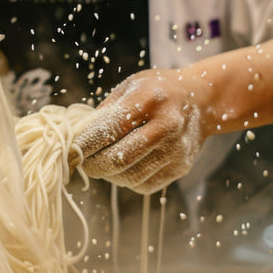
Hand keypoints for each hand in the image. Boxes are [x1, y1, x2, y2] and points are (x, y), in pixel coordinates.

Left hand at [71, 68, 208, 193]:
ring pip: (129, 178)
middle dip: (92, 165)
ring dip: (109, 175)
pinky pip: (144, 186)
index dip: (83, 144)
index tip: (70, 148)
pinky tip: (125, 167)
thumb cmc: (158, 90)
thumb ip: (105, 111)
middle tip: (81, 162)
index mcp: (149, 100)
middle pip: (117, 160)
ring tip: (102, 163)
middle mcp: (166, 126)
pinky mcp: (180, 167)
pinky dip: (127, 180)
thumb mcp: (131, 86)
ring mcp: (176, 150)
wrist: (201, 99)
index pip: (107, 130)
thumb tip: (77, 137)